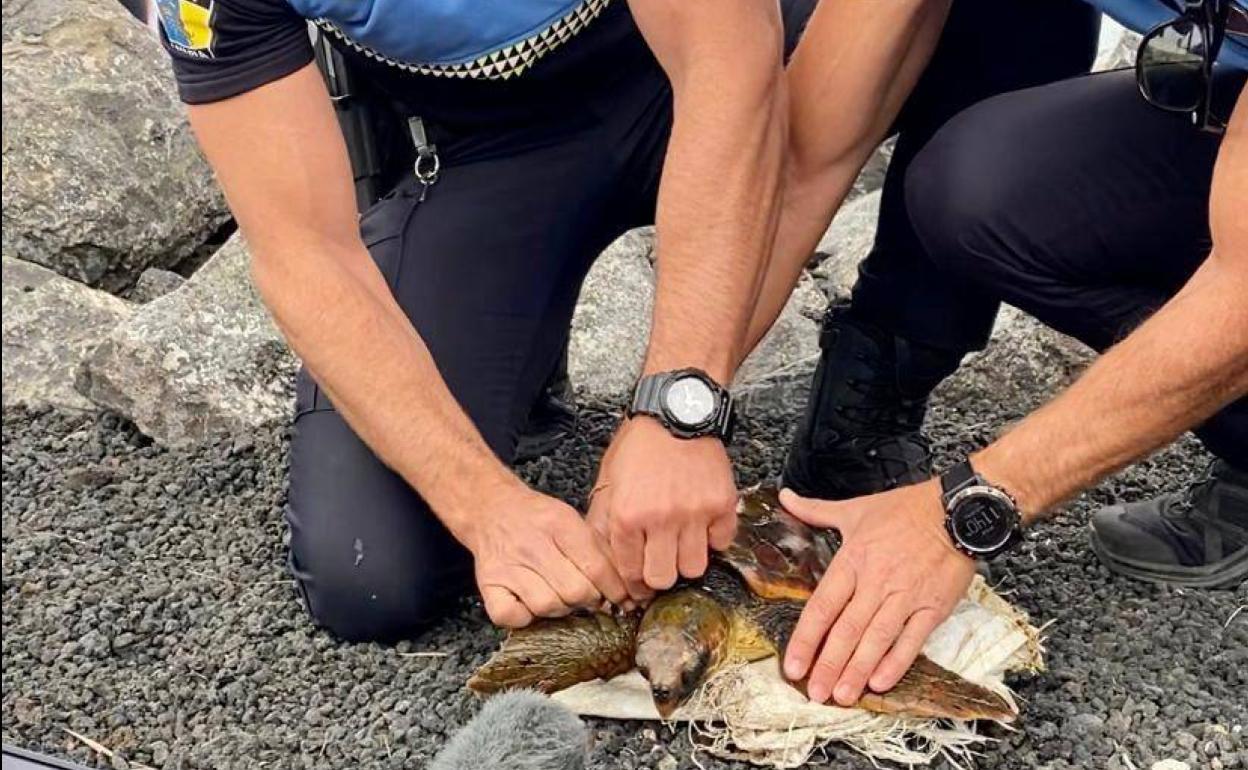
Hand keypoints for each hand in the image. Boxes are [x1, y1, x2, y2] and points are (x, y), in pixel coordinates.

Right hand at [459, 481, 629, 627]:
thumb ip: (599, 550)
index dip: (615, 590)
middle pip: (575, 590)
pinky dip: (525, 618)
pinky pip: (511, 616)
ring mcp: (507, 566)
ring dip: (560, 608)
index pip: (596, 567)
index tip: (624, 600)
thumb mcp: (572, 520)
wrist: (492, 509)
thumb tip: (627, 587)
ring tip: (560, 596)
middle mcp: (531, 544)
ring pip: (547, 606)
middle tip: (589, 596)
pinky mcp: (488, 584)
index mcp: (558, 523)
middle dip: (590, 599)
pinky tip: (531, 605)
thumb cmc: (538, 518)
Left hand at [587, 416, 737, 598]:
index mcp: (627, 515)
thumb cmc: (639, 444)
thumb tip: (605, 559)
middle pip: (663, 579)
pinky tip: (701, 525)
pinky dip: (713, 539)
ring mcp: (694, 513)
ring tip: (681, 543)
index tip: (638, 584)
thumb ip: (603, 521)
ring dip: (686, 560)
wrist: (675, 411)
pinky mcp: (721, 505)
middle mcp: (661, 519)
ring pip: (694, 567)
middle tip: (659, 563)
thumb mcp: (608, 481)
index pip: (631, 573)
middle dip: (659, 576)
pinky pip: (721, 543)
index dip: (634, 584)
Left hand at [779, 481, 976, 705]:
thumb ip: (815, 510)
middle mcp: (876, 583)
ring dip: (857, 671)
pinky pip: (911, 640)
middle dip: (828, 665)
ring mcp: (905, 597)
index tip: (793, 665)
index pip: (822, 607)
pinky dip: (896, 662)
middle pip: (846, 630)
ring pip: (875, 640)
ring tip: (842, 696)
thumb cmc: (905, 510)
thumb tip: (784, 497)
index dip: (806, 639)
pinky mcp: (932, 608)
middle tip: (815, 693)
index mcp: (853, 560)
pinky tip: (880, 682)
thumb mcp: (855, 508)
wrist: (957, 510)